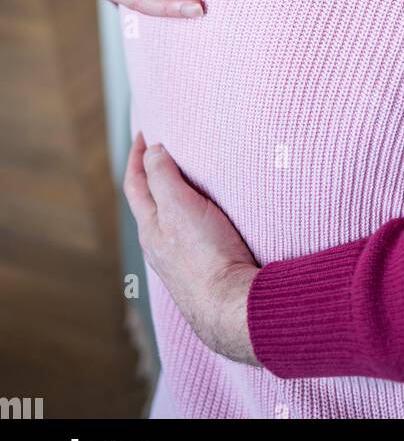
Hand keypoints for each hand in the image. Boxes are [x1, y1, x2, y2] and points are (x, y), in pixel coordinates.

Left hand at [123, 133, 259, 364]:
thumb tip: (152, 152)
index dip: (137, 157)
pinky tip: (202, 220)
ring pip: (167, 221)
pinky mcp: (200, 271)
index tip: (144, 134)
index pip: (135, 184)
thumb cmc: (206, 256)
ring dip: (170, 197)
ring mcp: (178, 261)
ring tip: (182, 180)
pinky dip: (188, 216)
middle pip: (148, 203)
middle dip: (150, 175)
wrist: (232, 306)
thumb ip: (163, 177)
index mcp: (150, 227)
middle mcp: (158, 245)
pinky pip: (186, 236)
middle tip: (160, 152)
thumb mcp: (179, 207)